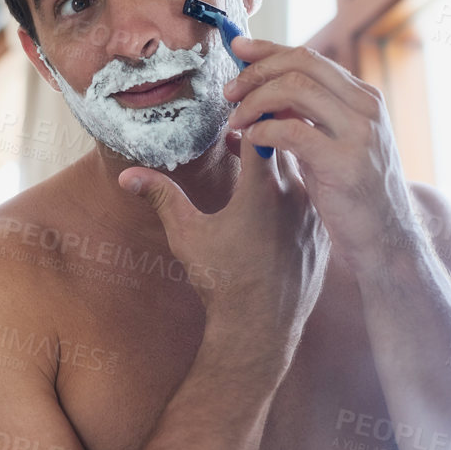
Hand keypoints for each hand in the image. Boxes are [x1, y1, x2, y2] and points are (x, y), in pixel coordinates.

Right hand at [117, 120, 329, 381]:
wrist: (259, 330)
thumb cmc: (221, 281)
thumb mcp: (186, 235)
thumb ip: (162, 197)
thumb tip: (128, 176)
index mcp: (262, 190)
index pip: (264, 129)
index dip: (247, 119)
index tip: (232, 120)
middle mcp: (296, 197)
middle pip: (287, 146)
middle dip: (264, 136)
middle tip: (240, 133)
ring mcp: (314, 217)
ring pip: (304, 173)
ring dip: (281, 164)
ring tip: (253, 167)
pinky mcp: (322, 237)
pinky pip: (314, 201)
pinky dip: (295, 193)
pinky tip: (273, 206)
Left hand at [221, 36, 421, 270]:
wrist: (386, 241)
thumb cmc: (352, 195)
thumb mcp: (331, 145)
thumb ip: (305, 117)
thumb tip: (260, 92)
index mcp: (363, 98)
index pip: (310, 57)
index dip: (268, 50)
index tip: (237, 49)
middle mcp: (366, 108)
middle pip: (301, 64)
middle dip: (256, 71)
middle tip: (228, 90)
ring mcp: (359, 133)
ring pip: (295, 89)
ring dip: (254, 101)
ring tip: (234, 119)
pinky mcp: (345, 163)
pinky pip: (291, 131)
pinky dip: (263, 131)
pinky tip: (250, 140)